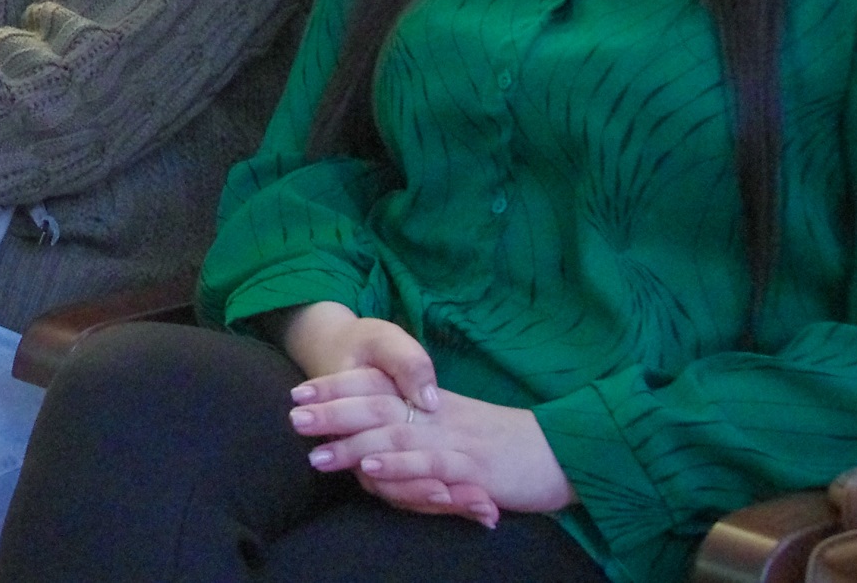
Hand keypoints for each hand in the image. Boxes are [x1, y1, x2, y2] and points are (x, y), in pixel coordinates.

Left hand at [290, 372, 571, 523]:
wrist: (563, 452)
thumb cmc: (506, 444)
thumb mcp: (458, 426)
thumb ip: (420, 426)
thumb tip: (378, 436)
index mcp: (433, 401)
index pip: (377, 386)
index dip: (336, 387)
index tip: (299, 392)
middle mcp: (439, 415)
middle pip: (377, 406)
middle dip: (332, 412)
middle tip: (293, 418)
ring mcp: (456, 440)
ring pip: (397, 435)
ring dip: (353, 444)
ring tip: (316, 455)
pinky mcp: (475, 468)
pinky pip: (432, 463)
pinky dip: (400, 465)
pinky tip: (371, 470)